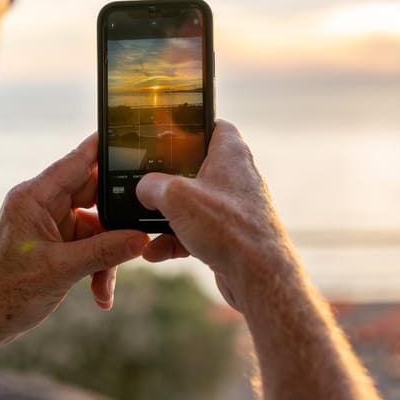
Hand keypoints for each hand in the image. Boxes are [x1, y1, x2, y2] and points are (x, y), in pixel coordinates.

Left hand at [0, 133, 148, 367]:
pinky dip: (99, 267)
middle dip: (117, 222)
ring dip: (108, 255)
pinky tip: (101, 293)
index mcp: (34, 197)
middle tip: (139, 236)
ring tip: (105, 285)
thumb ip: (105, 251)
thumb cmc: (3, 294)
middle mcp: (43, 205)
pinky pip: (90, 246)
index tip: (134, 137)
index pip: (77, 161)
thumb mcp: (60, 271)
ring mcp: (50, 225)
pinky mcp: (56, 244)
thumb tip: (142, 239)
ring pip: (97, 227)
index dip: (105, 148)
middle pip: (95, 195)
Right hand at [135, 120, 297, 311]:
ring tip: (142, 224)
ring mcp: (230, 207)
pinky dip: (174, 240)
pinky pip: (193, 231)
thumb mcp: (177, 197)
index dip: (191, 124)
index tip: (166, 130)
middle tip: (144, 180)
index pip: (214, 125)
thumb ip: (152, 185)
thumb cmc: (227, 227)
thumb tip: (143, 188)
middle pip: (194, 166)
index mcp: (230, 153)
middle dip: (167, 178)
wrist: (257, 275)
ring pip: (190, 203)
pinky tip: (154, 252)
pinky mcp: (226, 234)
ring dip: (165, 215)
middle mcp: (234, 177)